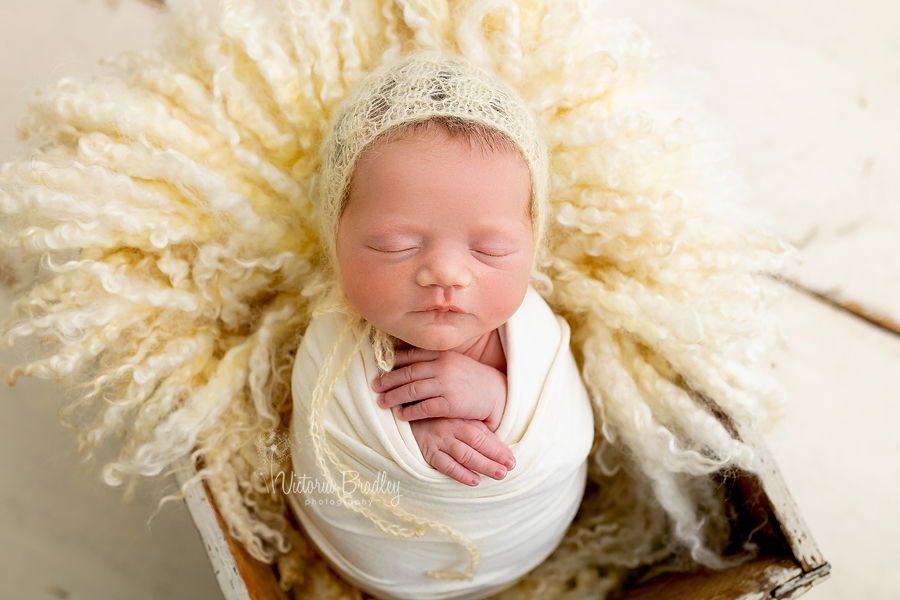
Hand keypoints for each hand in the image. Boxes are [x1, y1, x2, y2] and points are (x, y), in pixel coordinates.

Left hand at [373, 348, 507, 430]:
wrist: (496, 393)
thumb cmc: (472, 378)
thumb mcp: (454, 361)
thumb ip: (434, 359)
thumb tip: (407, 360)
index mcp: (442, 354)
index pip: (412, 355)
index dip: (393, 361)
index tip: (379, 366)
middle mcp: (443, 367)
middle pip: (408, 373)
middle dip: (389, 380)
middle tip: (375, 386)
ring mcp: (447, 385)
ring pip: (412, 390)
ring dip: (394, 396)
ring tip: (381, 402)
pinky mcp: (451, 404)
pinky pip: (425, 408)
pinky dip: (410, 412)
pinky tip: (401, 415)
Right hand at [409, 418, 515, 485]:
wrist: (407, 415)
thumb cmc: (438, 420)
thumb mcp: (457, 418)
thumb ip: (476, 429)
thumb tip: (501, 447)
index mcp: (462, 419)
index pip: (484, 434)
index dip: (499, 447)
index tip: (512, 459)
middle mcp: (452, 428)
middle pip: (477, 443)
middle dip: (495, 456)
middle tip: (509, 468)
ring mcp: (439, 440)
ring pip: (464, 454)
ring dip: (483, 465)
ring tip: (498, 475)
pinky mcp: (428, 452)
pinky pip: (446, 465)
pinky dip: (461, 473)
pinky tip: (474, 481)